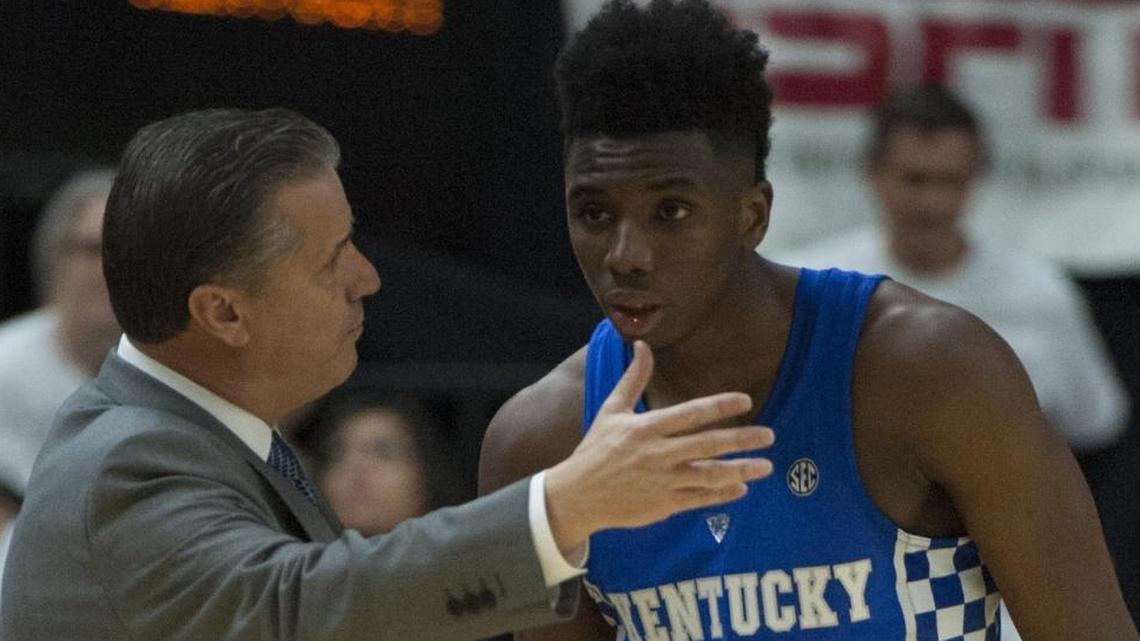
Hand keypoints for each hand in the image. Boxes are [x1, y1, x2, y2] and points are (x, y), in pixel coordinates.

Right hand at [545, 341, 773, 554]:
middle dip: (742, 440)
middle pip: (707, 445)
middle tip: (769, 435)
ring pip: (710, 476)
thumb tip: (643, 345)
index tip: (745, 400)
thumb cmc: (596, 449)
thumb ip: (634, 378)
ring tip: (766, 466)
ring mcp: (663, 482)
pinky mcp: (664, 505)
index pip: (690, 414)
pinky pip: (700, 499)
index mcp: (646, 428)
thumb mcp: (612, 410)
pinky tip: (741, 488)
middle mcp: (657, 454)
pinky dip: (722, 495)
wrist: (577, 495)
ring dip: (741, 470)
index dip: (719, 406)